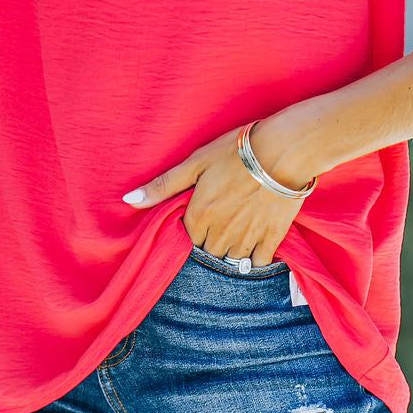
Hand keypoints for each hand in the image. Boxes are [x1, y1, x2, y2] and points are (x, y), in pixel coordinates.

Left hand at [121, 115, 317, 267]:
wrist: (284, 151)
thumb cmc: (236, 151)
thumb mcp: (195, 163)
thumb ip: (163, 185)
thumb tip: (129, 200)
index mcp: (199, 216)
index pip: (186, 239)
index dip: (192, 228)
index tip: (201, 216)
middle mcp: (220, 233)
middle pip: (208, 252)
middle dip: (210, 241)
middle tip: (220, 222)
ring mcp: (247, 238)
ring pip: (232, 259)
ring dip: (231, 250)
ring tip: (237, 230)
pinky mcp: (272, 238)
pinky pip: (259, 262)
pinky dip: (255, 257)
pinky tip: (255, 242)